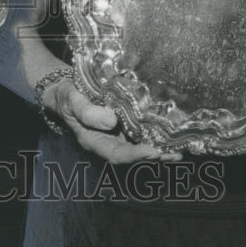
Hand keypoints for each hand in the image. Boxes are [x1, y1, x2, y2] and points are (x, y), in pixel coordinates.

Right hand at [41, 76, 181, 163]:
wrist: (65, 90)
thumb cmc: (66, 95)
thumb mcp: (71, 100)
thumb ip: (86, 111)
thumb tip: (111, 121)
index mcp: (94, 140)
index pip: (116, 154)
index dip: (135, 156)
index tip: (152, 151)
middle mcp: (108, 141)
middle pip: (133, 155)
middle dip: (155, 156)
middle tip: (176, 154)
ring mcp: (117, 134)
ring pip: (139, 146)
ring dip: (160, 150)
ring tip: (180, 150)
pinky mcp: (124, 124)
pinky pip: (140, 133)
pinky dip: (156, 136)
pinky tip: (171, 135)